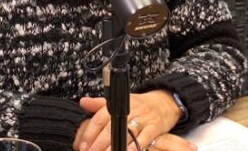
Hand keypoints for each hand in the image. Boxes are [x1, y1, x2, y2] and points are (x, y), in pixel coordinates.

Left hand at [74, 91, 192, 150]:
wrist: (164, 103)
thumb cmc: (140, 105)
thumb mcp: (120, 102)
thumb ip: (100, 104)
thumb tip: (83, 102)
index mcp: (119, 104)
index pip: (101, 117)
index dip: (90, 132)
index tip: (82, 144)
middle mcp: (130, 111)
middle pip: (111, 127)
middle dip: (99, 143)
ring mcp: (143, 119)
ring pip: (126, 134)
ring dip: (114, 147)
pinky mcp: (154, 127)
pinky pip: (144, 138)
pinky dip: (135, 147)